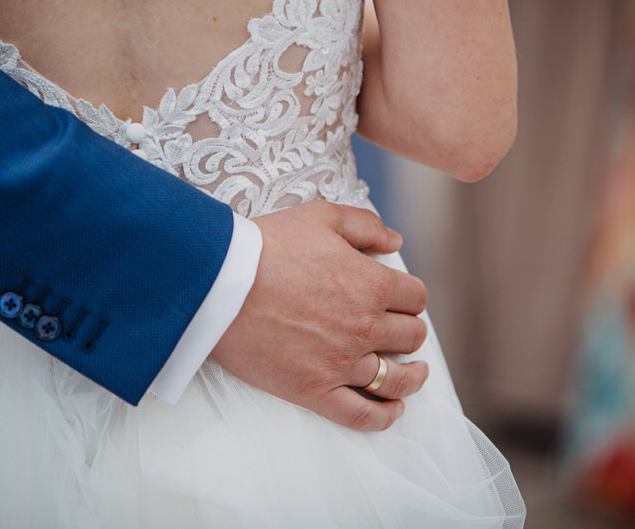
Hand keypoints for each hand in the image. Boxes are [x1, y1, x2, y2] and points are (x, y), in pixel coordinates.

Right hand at [211, 200, 429, 430]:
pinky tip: (392, 410)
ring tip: (414, 374)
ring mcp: (342, 363)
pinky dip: (384, 416)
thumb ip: (366, 226)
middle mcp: (365, 327)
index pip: (415, 298)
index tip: (399, 300)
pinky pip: (363, 415)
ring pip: (396, 380)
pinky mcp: (314, 391)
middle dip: (409, 332)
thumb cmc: (267, 245)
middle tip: (399, 331)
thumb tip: (395, 241)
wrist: (219, 283)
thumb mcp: (321, 217)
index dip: (410, 297)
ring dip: (412, 377)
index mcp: (373, 284)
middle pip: (411, 337)